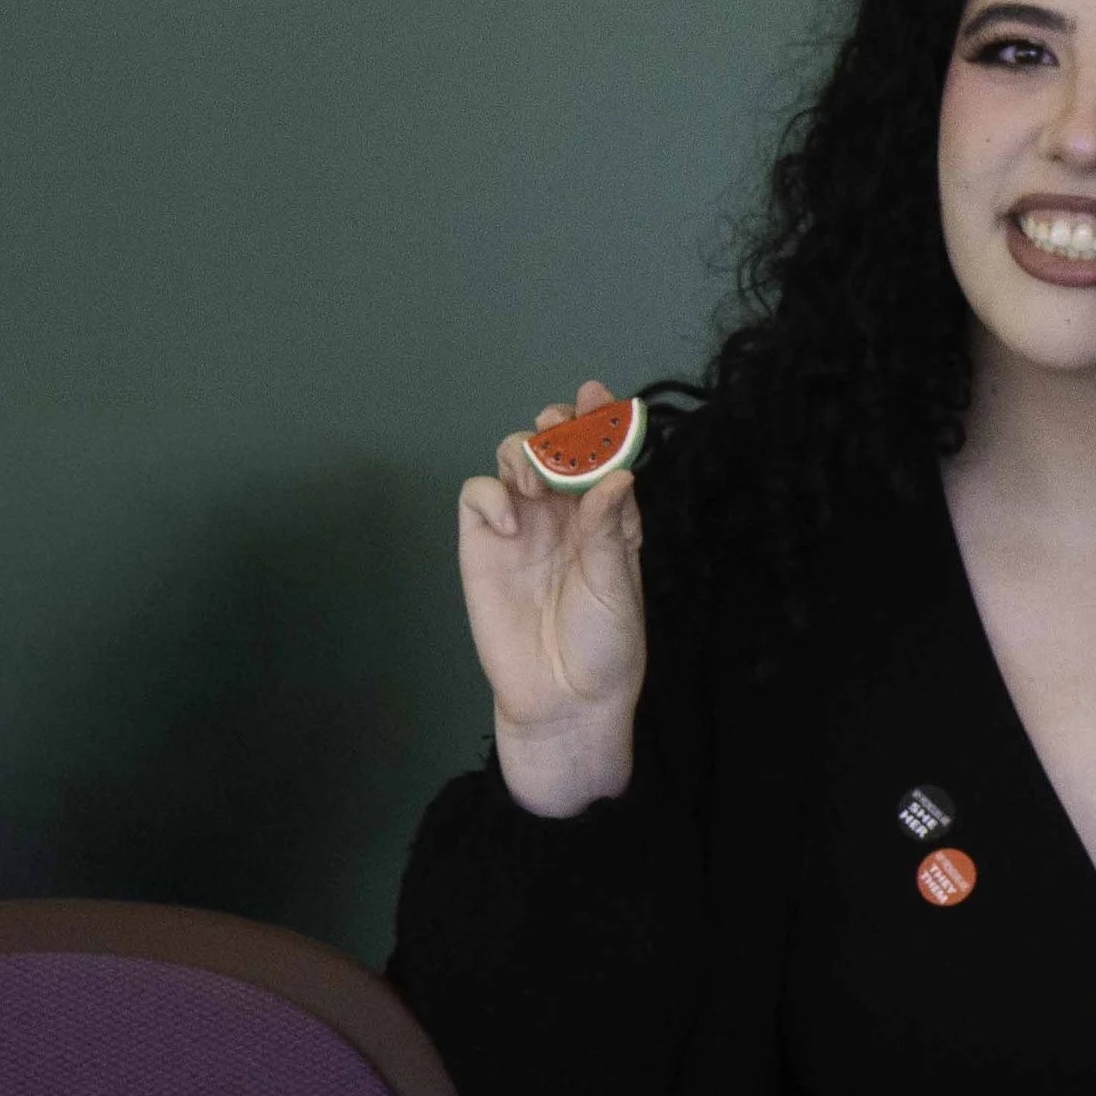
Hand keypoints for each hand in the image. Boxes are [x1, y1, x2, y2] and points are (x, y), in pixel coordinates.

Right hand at [457, 380, 646, 814]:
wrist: (562, 700)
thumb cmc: (604, 648)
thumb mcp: (617, 587)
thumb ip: (609, 530)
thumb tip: (618, 474)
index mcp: (606, 518)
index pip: (601, 456)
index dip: (599, 420)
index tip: (598, 394)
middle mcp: (564, 514)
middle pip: (554, 446)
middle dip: (557, 426)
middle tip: (561, 429)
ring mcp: (521, 526)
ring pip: (513, 458)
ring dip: (524, 452)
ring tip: (539, 484)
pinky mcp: (483, 545)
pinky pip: (477, 495)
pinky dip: (490, 493)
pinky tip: (512, 521)